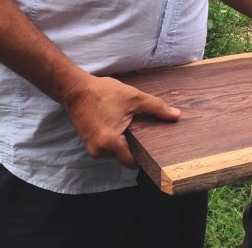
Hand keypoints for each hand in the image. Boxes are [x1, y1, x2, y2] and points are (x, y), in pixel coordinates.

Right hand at [60, 74, 180, 167]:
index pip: (132, 162)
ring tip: (127, 123)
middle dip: (134, 145)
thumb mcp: (133, 97)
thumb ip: (156, 108)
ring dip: (122, 140)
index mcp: (111, 143)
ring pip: (115, 151)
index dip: (144, 154)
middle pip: (124, 157)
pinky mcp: (89, 143)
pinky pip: (107, 146)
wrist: (75, 89)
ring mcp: (92, 149)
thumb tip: (176, 116)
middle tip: (141, 129)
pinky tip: (117, 123)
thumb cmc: (103, 93)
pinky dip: (114, 138)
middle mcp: (99, 151)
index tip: (152, 143)